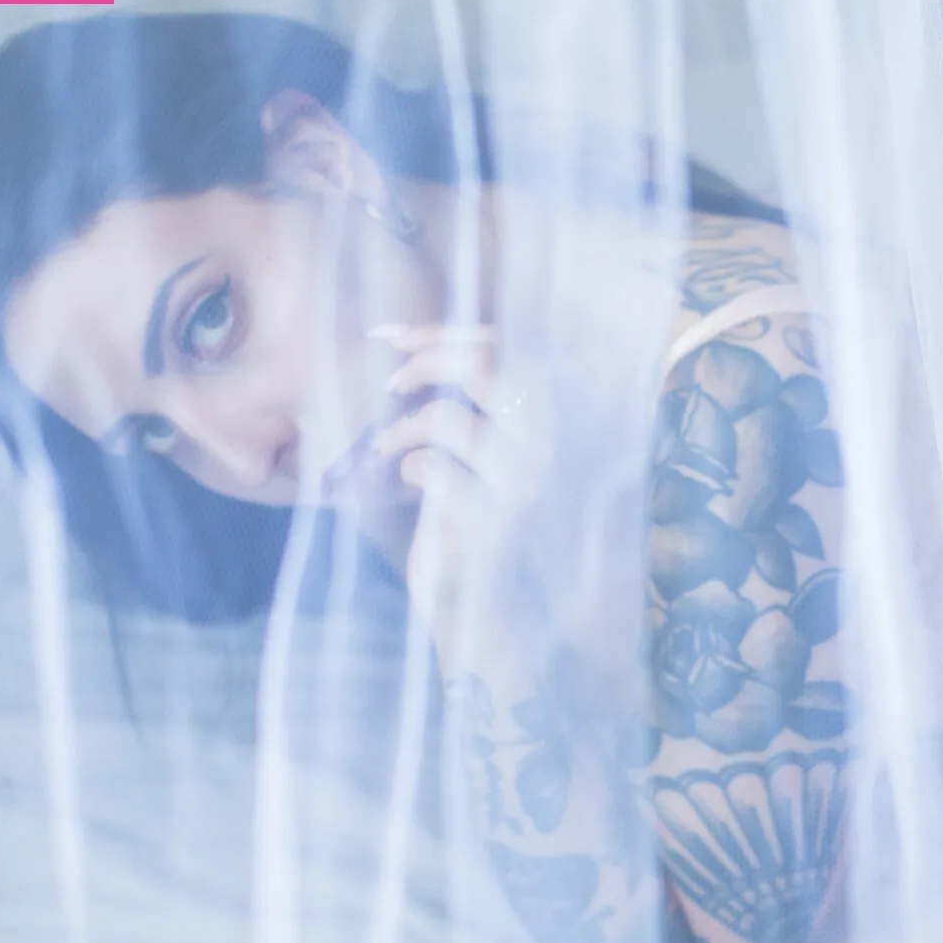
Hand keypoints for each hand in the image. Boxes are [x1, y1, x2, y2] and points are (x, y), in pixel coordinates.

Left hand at [365, 323, 550, 682]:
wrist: (489, 610)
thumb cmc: (475, 523)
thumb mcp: (481, 453)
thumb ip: (466, 402)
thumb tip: (402, 341)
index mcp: (554, 421)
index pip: (504, 347)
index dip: (441, 332)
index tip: (388, 334)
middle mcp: (551, 446)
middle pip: (483, 365)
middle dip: (425, 360)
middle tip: (391, 380)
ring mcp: (524, 482)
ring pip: (446, 415)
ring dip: (401, 427)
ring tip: (387, 449)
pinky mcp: (489, 517)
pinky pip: (427, 465)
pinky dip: (404, 469)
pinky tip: (409, 490)